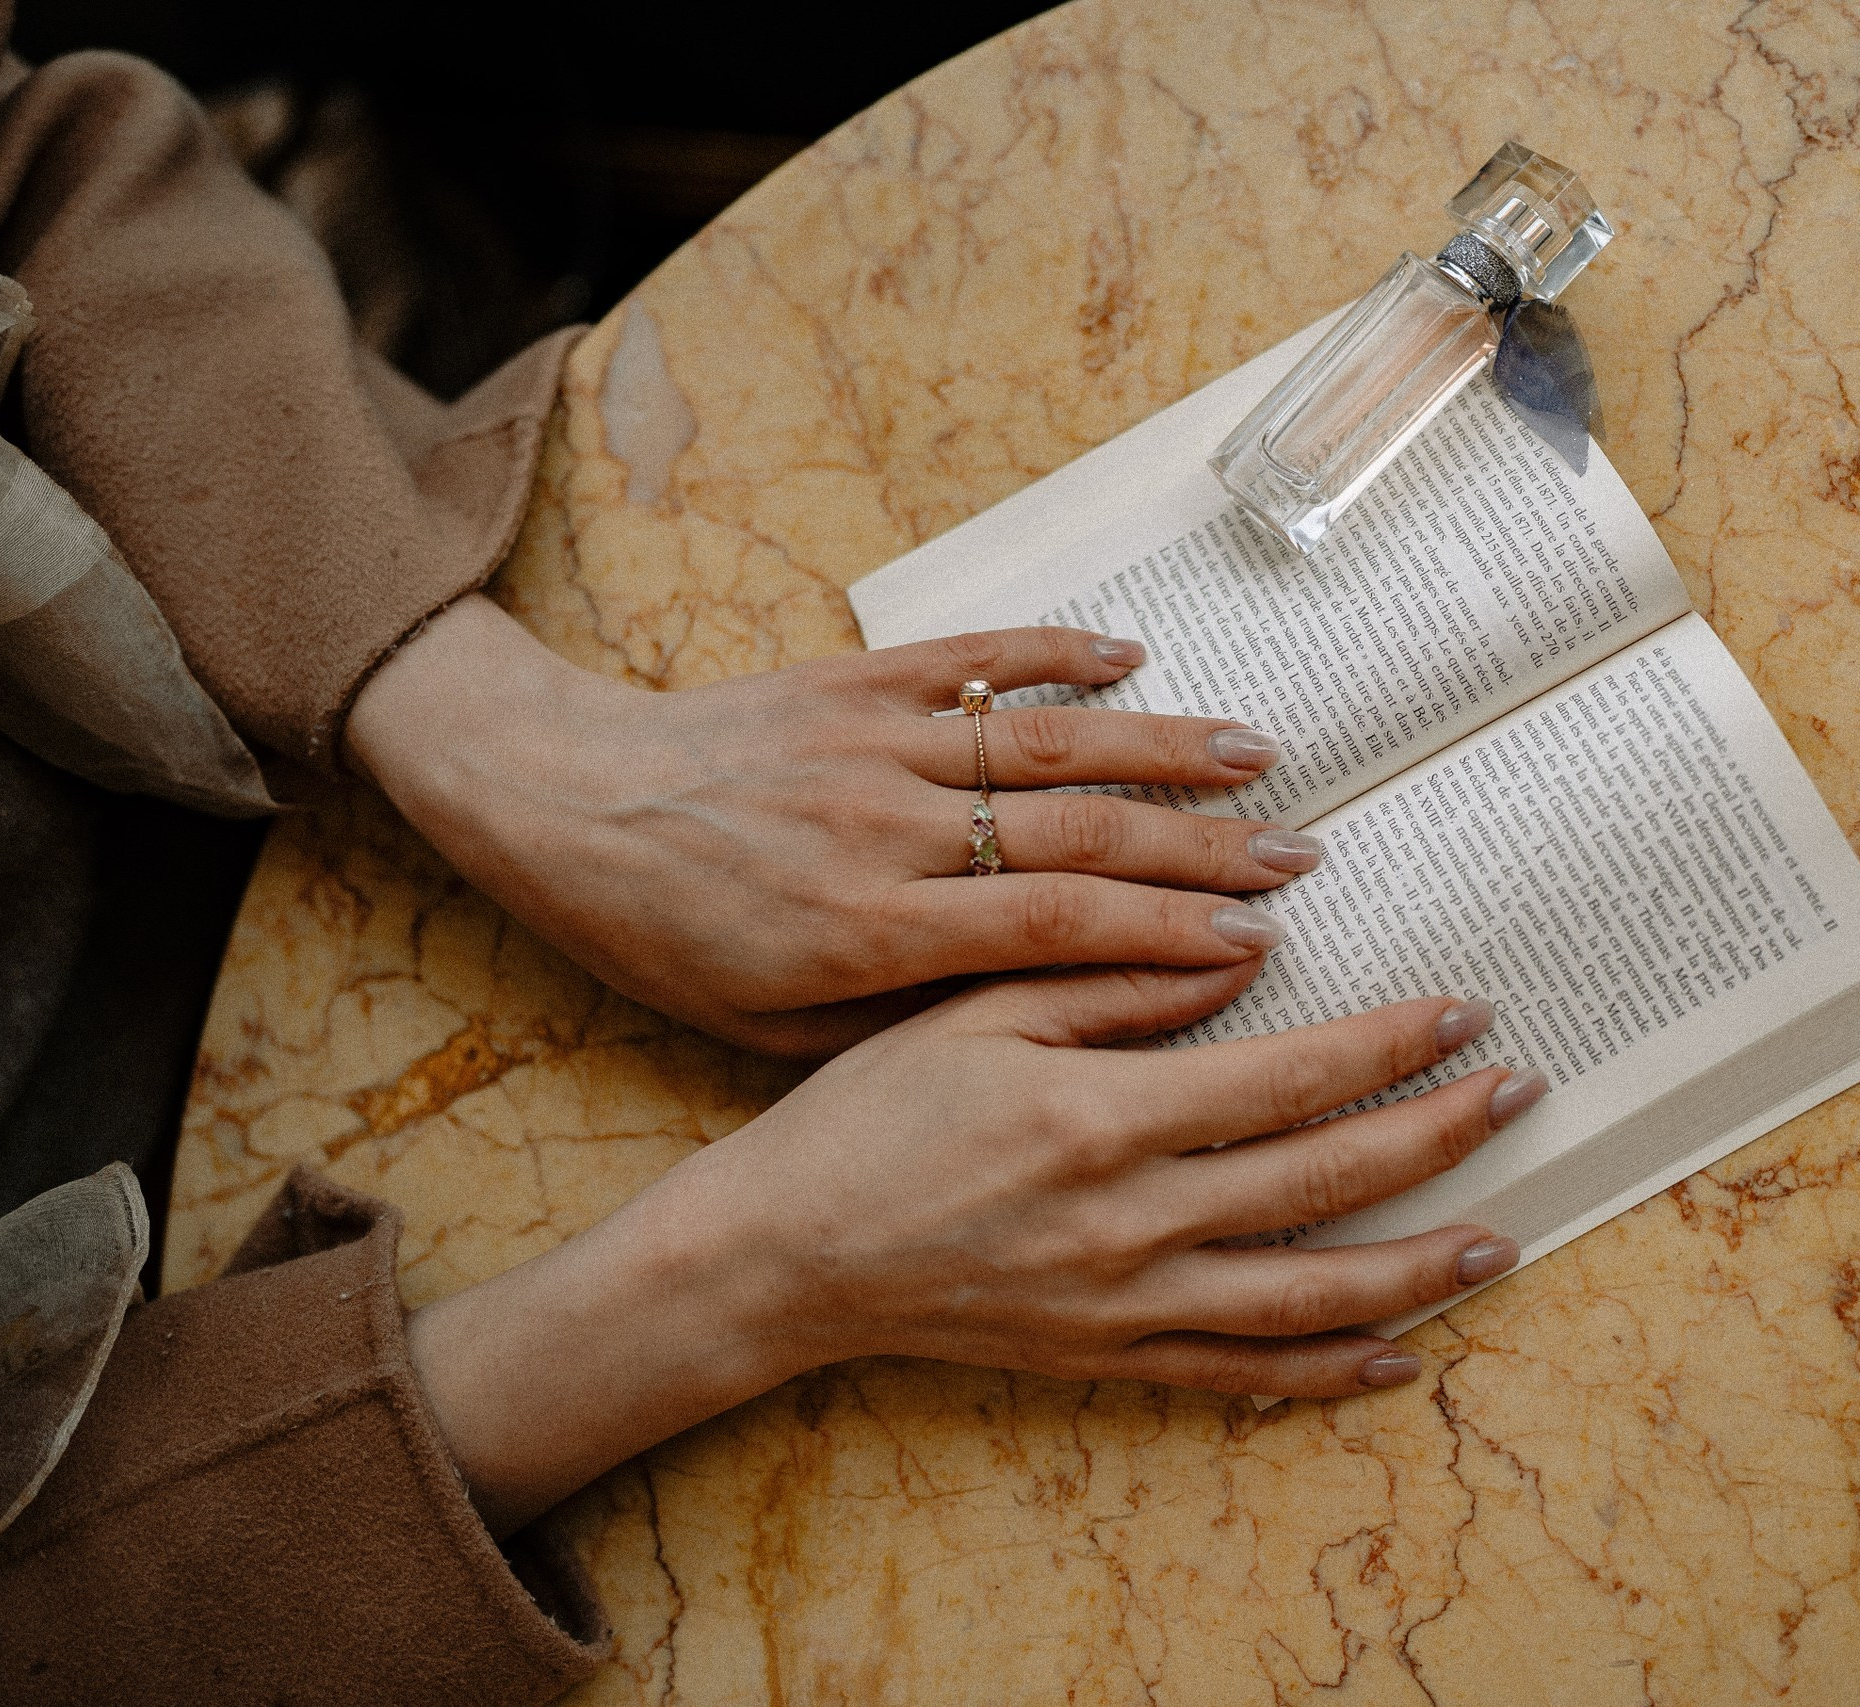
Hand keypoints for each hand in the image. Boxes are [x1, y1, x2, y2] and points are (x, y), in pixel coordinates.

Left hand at [346, 597, 1327, 1053]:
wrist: (561, 804)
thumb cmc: (668, 940)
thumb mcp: (772, 1027)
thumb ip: (903, 1020)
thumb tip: (1037, 1016)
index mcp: (864, 929)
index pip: (1049, 926)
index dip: (1164, 935)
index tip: (1256, 945)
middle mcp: (883, 827)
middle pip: (1074, 830)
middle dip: (1200, 846)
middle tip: (1298, 859)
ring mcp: (872, 740)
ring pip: (1043, 741)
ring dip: (1162, 747)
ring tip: (1262, 758)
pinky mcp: (853, 678)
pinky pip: (973, 661)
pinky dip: (1057, 657)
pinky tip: (1134, 660)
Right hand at [406, 965, 1549, 1533]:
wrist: (784, 1255)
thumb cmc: (870, 1116)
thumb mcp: (975, 1012)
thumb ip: (1112, 977)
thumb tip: (1245, 953)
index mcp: (1102, 1118)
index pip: (1292, 1079)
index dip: (1392, 1044)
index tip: (1466, 1011)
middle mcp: (1131, 1223)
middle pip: (1327, 1183)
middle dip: (1439, 1134)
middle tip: (1518, 1090)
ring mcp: (1125, 1305)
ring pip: (1311, 1296)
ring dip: (1419, 1264)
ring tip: (1501, 1234)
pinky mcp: (1108, 1358)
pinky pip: (1245, 1374)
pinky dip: (1332, 1370)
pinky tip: (1400, 1353)